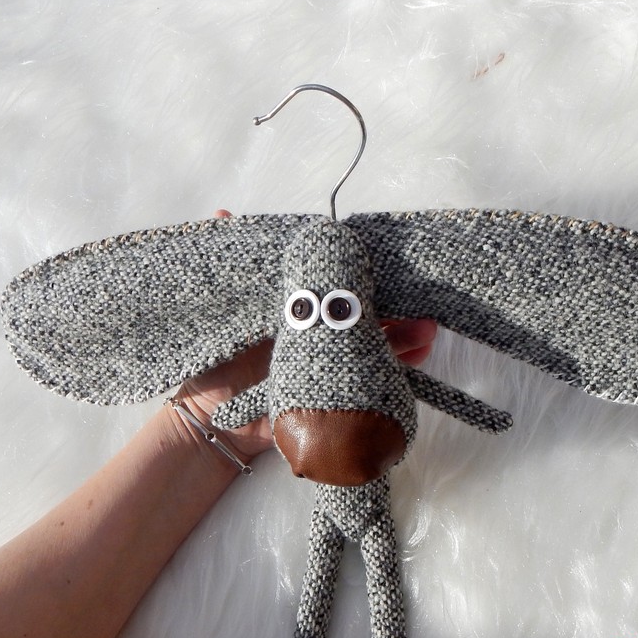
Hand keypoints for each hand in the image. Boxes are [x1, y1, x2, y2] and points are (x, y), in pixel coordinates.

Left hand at [173, 210, 437, 462]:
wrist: (210, 426)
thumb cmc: (214, 365)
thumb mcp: (220, 312)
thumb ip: (226, 270)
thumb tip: (220, 210)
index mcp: (295, 313)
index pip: (333, 287)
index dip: (359, 274)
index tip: (384, 260)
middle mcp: (317, 335)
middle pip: (360, 314)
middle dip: (391, 304)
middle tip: (417, 295)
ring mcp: (330, 364)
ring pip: (373, 344)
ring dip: (403, 334)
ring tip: (426, 328)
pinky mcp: (338, 395)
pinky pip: (374, 378)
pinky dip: (400, 366)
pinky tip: (421, 352)